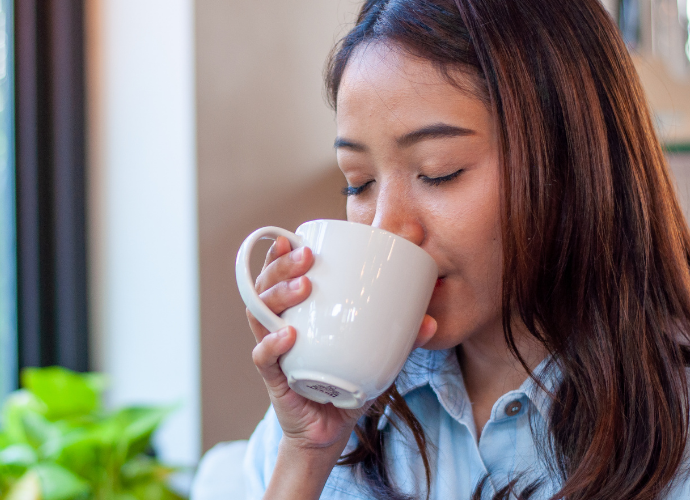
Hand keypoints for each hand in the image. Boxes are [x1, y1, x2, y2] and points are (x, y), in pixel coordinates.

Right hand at [246, 236, 437, 450]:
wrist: (329, 432)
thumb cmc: (346, 385)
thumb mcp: (374, 356)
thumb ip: (398, 338)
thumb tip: (430, 321)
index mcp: (295, 314)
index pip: (278, 276)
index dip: (278, 254)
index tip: (295, 236)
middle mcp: (276, 328)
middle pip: (263, 288)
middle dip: (281, 267)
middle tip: (307, 257)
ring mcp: (273, 352)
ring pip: (259, 316)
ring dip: (278, 296)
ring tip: (303, 286)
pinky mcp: (274, 380)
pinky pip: (264, 358)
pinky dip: (272, 345)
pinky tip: (289, 335)